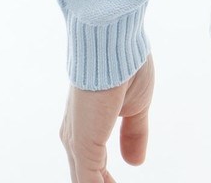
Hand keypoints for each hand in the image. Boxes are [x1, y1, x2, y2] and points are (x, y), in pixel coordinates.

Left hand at [59, 53, 153, 181]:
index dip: (105, 181)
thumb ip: (133, 134)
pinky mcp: (82, 146)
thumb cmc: (124, 63)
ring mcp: (76, 143)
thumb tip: (135, 161)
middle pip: (85, 178)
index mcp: (86, 127)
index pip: (91, 167)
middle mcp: (74, 137)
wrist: (112, 43)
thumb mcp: (136, 105)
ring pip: (85, 182)